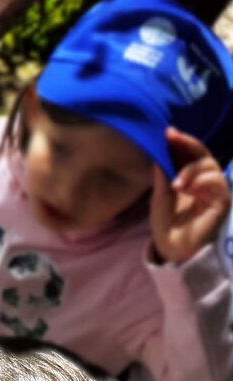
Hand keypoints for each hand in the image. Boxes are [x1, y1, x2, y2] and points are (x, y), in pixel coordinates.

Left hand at [150, 128, 231, 264]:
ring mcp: (214, 190)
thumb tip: (161, 154)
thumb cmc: (165, 224)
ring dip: (191, 169)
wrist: (172, 248)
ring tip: (176, 184)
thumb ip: (162, 177)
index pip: (189, 155)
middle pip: (203, 155)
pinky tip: (186, 189)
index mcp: (189, 179)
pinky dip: (201, 181)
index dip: (181, 143)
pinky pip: (217, 182)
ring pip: (210, 166)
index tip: (168, 132)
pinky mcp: (222, 201)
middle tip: (173, 137)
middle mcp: (204, 181)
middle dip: (188, 144)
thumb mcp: (159, 198)